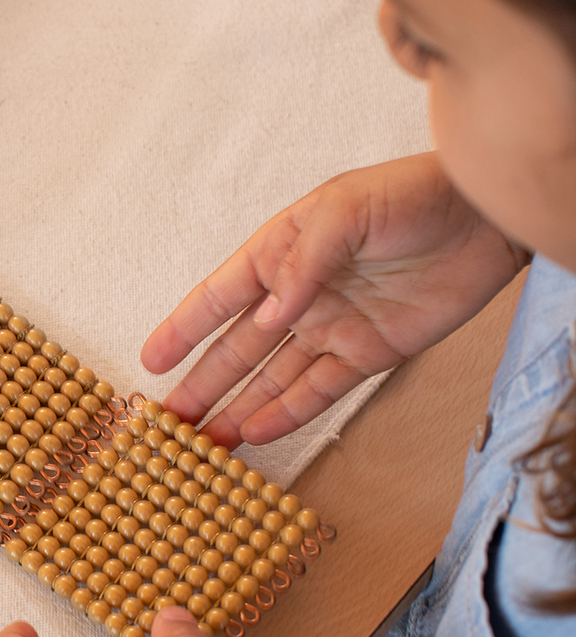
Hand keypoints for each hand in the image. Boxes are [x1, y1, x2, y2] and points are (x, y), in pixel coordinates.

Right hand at [141, 152, 527, 446]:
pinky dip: (287, 413)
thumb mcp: (345, 211)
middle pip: (237, 349)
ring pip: (271, 378)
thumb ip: (303, 264)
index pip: (219, 297)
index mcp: (279, 253)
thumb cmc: (411, 195)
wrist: (486, 219)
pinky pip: (317, 390)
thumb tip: (270, 316)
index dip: (183, 329)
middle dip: (202, 384)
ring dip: (236, 408)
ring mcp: (329, 329)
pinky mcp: (365, 355)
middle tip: (169, 420)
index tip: (151, 362)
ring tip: (204, 441)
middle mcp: (296, 297)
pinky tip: (256, 433)